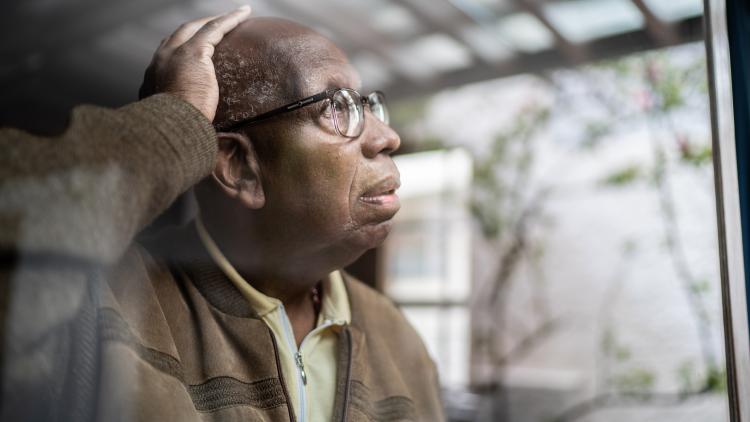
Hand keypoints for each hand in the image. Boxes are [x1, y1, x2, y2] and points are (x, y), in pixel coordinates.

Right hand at [139, 6, 251, 120]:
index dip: (179, 50)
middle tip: (215, 26)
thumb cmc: (175, 135)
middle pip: (179, 35)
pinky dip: (230, 19)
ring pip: (198, 28)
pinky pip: (214, 29)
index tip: (193, 52)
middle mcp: (159, 61)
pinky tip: (244, 13)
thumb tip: (193, 131)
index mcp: (151, 80)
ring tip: (236, 16)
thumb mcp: (172, 124)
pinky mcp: (193, 52)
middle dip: (197, 28)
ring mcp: (174, 54)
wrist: (170, 131)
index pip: (166, 57)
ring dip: (217, 20)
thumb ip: (179, 119)